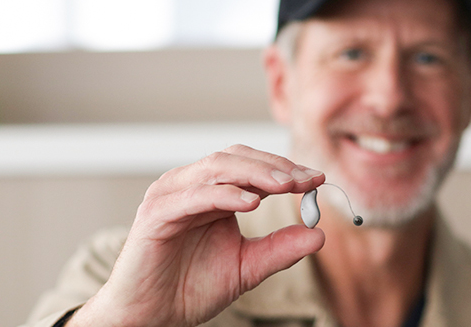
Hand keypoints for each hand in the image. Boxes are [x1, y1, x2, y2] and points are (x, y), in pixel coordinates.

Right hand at [69, 145, 325, 326]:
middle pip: (235, 158)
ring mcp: (170, 195)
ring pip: (216, 169)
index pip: (250, 166)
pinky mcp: (156, 214)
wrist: (150, 316)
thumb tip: (319, 234)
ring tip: (286, 184)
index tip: (316, 179)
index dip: (284, 169)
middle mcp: (189, 185)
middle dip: (274, 167)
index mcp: (210, 192)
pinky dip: (224, 195)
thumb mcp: (247, 267)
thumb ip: (279, 249)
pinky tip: (251, 201)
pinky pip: (194, 196)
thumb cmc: (189, 288)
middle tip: (306, 179)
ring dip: (255, 173)